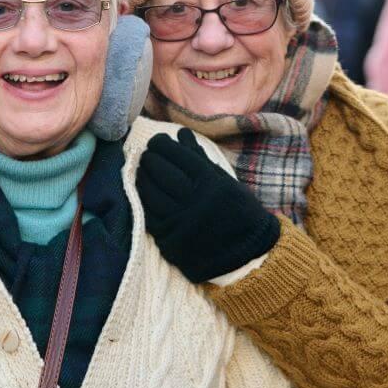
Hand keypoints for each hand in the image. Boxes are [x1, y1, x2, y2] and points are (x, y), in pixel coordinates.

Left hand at [136, 128, 279, 282]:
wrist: (246, 254)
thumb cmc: (238, 211)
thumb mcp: (224, 181)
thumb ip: (200, 157)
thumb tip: (180, 133)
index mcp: (211, 182)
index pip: (178, 155)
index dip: (163, 145)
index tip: (157, 142)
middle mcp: (194, 200)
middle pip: (162, 171)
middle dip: (150, 158)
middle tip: (147, 153)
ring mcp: (180, 220)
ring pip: (151, 192)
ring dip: (142, 176)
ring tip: (142, 169)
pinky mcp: (170, 238)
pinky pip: (149, 213)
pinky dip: (142, 198)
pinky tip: (143, 190)